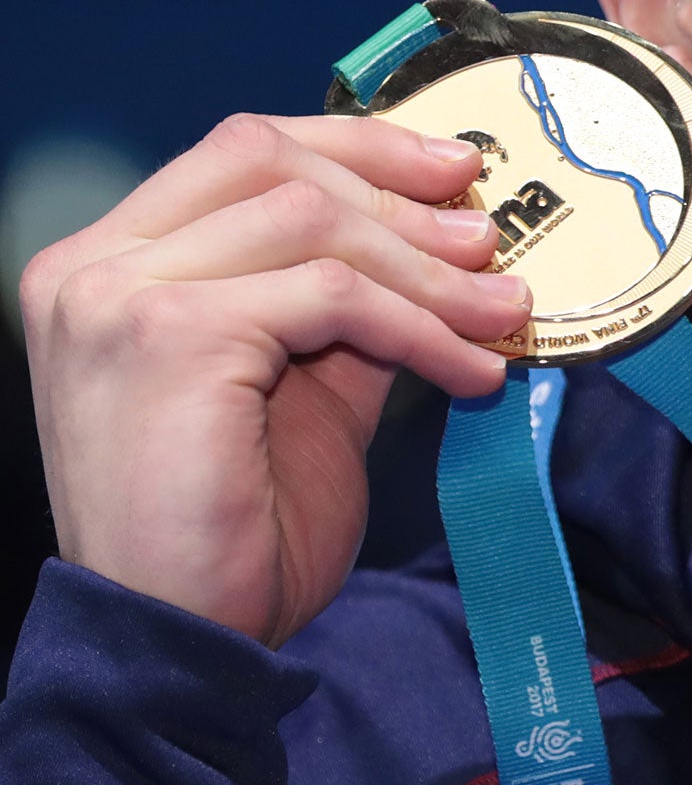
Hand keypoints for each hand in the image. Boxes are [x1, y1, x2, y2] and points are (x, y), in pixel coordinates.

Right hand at [20, 113, 532, 647]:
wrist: (185, 637)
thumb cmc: (238, 522)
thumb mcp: (304, 378)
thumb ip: (344, 296)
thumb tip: (445, 232)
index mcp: (113, 259)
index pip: (244, 151)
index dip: (360, 148)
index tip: (452, 168)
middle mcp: (95, 264)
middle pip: (276, 166)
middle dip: (402, 202)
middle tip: (490, 246)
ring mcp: (119, 295)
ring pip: (313, 227)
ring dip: (428, 273)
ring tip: (501, 316)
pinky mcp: (168, 335)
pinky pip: (331, 295)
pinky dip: (418, 326)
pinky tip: (467, 371)